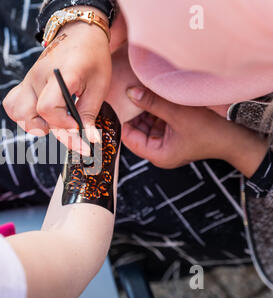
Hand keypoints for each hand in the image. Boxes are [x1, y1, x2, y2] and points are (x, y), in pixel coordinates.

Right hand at [3, 6, 111, 155]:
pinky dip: (22, 116)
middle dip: (52, 130)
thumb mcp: (99, 86)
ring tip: (52, 122)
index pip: (48, 107)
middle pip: (31, 114)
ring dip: (33, 124)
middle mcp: (38, 77)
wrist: (79, 33)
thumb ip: (89, 114)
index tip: (77, 127)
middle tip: (71, 130)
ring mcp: (28, 79)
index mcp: (60, 74)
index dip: (62, 124)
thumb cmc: (92, 58)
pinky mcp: (25, 83)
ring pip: (17, 111)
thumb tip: (90, 140)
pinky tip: (39, 116)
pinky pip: (12, 104)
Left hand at [122, 86, 268, 177]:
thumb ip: (152, 103)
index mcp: (157, 154)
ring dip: (145, 109)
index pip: (128, 137)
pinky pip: (157, 121)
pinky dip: (155, 110)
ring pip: (146, 124)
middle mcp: (158, 151)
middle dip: (133, 112)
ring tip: (140, 90)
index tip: (116, 101)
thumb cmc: (209, 130)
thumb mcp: (177, 114)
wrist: (235, 137)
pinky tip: (153, 95)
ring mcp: (166, 143)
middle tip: (126, 91)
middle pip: (136, 130)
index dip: (121, 119)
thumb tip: (130, 93)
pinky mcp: (173, 134)